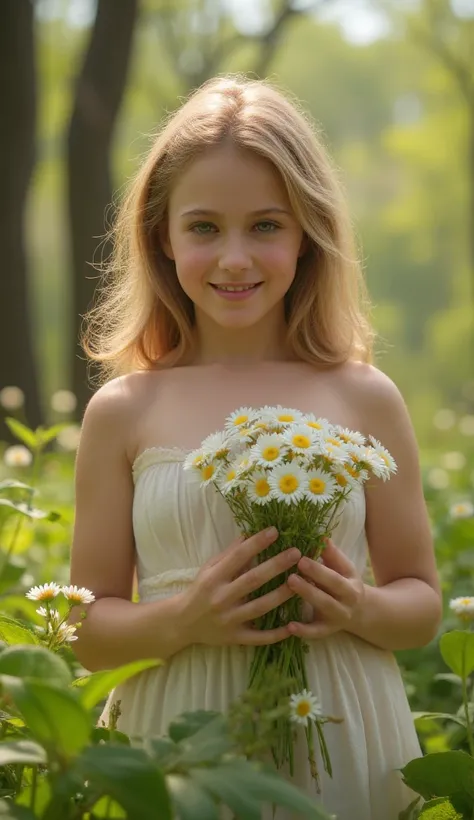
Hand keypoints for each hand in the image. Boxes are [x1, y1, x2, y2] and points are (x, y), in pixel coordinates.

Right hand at [180, 527, 299, 646]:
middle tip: (296, 553)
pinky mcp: (234, 638)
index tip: (274, 532)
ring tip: (300, 582)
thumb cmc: (200, 590)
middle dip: (276, 566)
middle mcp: (221, 598)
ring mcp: (229, 620)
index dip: (256, 544)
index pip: (238, 557)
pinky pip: (258, 637)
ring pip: (260, 607)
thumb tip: (248, 534)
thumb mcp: (209, 568)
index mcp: (214, 578)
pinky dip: (275, 634)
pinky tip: (292, 627)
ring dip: (281, 595)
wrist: (183, 622)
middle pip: (253, 580)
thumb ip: (229, 554)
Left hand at [286, 539, 364, 639]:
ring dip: (305, 600)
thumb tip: (321, 536)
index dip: (318, 571)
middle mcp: (345, 606)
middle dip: (309, 587)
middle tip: (290, 576)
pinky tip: (288, 627)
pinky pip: (315, 633)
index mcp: (350, 588)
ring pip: (321, 612)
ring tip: (288, 588)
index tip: (301, 559)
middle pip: (327, 597)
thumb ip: (332, 555)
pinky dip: (303, 631)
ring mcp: (335, 620)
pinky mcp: (326, 631)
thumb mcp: (344, 569)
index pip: (334, 579)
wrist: (362, 612)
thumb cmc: (346, 583)